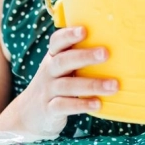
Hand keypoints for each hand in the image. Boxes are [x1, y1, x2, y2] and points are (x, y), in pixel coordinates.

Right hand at [0, 26, 117, 139]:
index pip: (57, 41)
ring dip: (92, 85)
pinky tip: (98, 104)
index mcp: (53, 57)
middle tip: (106, 53)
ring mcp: (47, 91)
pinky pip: (64, 106)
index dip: (69, 34)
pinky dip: (81, 105)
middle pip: (64, 61)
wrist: (28, 114)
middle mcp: (48, 71)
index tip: (84, 30)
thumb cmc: (56, 83)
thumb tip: (115, 42)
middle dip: (85, 56)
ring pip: (67, 85)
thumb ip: (78, 56)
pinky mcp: (49, 110)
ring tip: (113, 86)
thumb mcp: (61, 67)